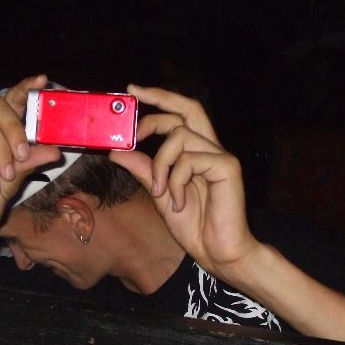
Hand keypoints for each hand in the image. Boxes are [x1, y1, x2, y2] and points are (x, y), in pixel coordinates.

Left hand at [110, 85, 259, 280]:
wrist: (218, 253)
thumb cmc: (195, 225)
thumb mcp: (160, 194)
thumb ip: (144, 170)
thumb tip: (117, 151)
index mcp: (197, 152)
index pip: (180, 114)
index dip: (158, 99)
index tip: (132, 91)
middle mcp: (211, 148)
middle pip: (189, 108)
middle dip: (160, 100)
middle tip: (134, 109)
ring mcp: (221, 156)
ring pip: (180, 136)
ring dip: (160, 164)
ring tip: (160, 192)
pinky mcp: (227, 167)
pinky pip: (190, 160)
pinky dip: (176, 181)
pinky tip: (179, 202)